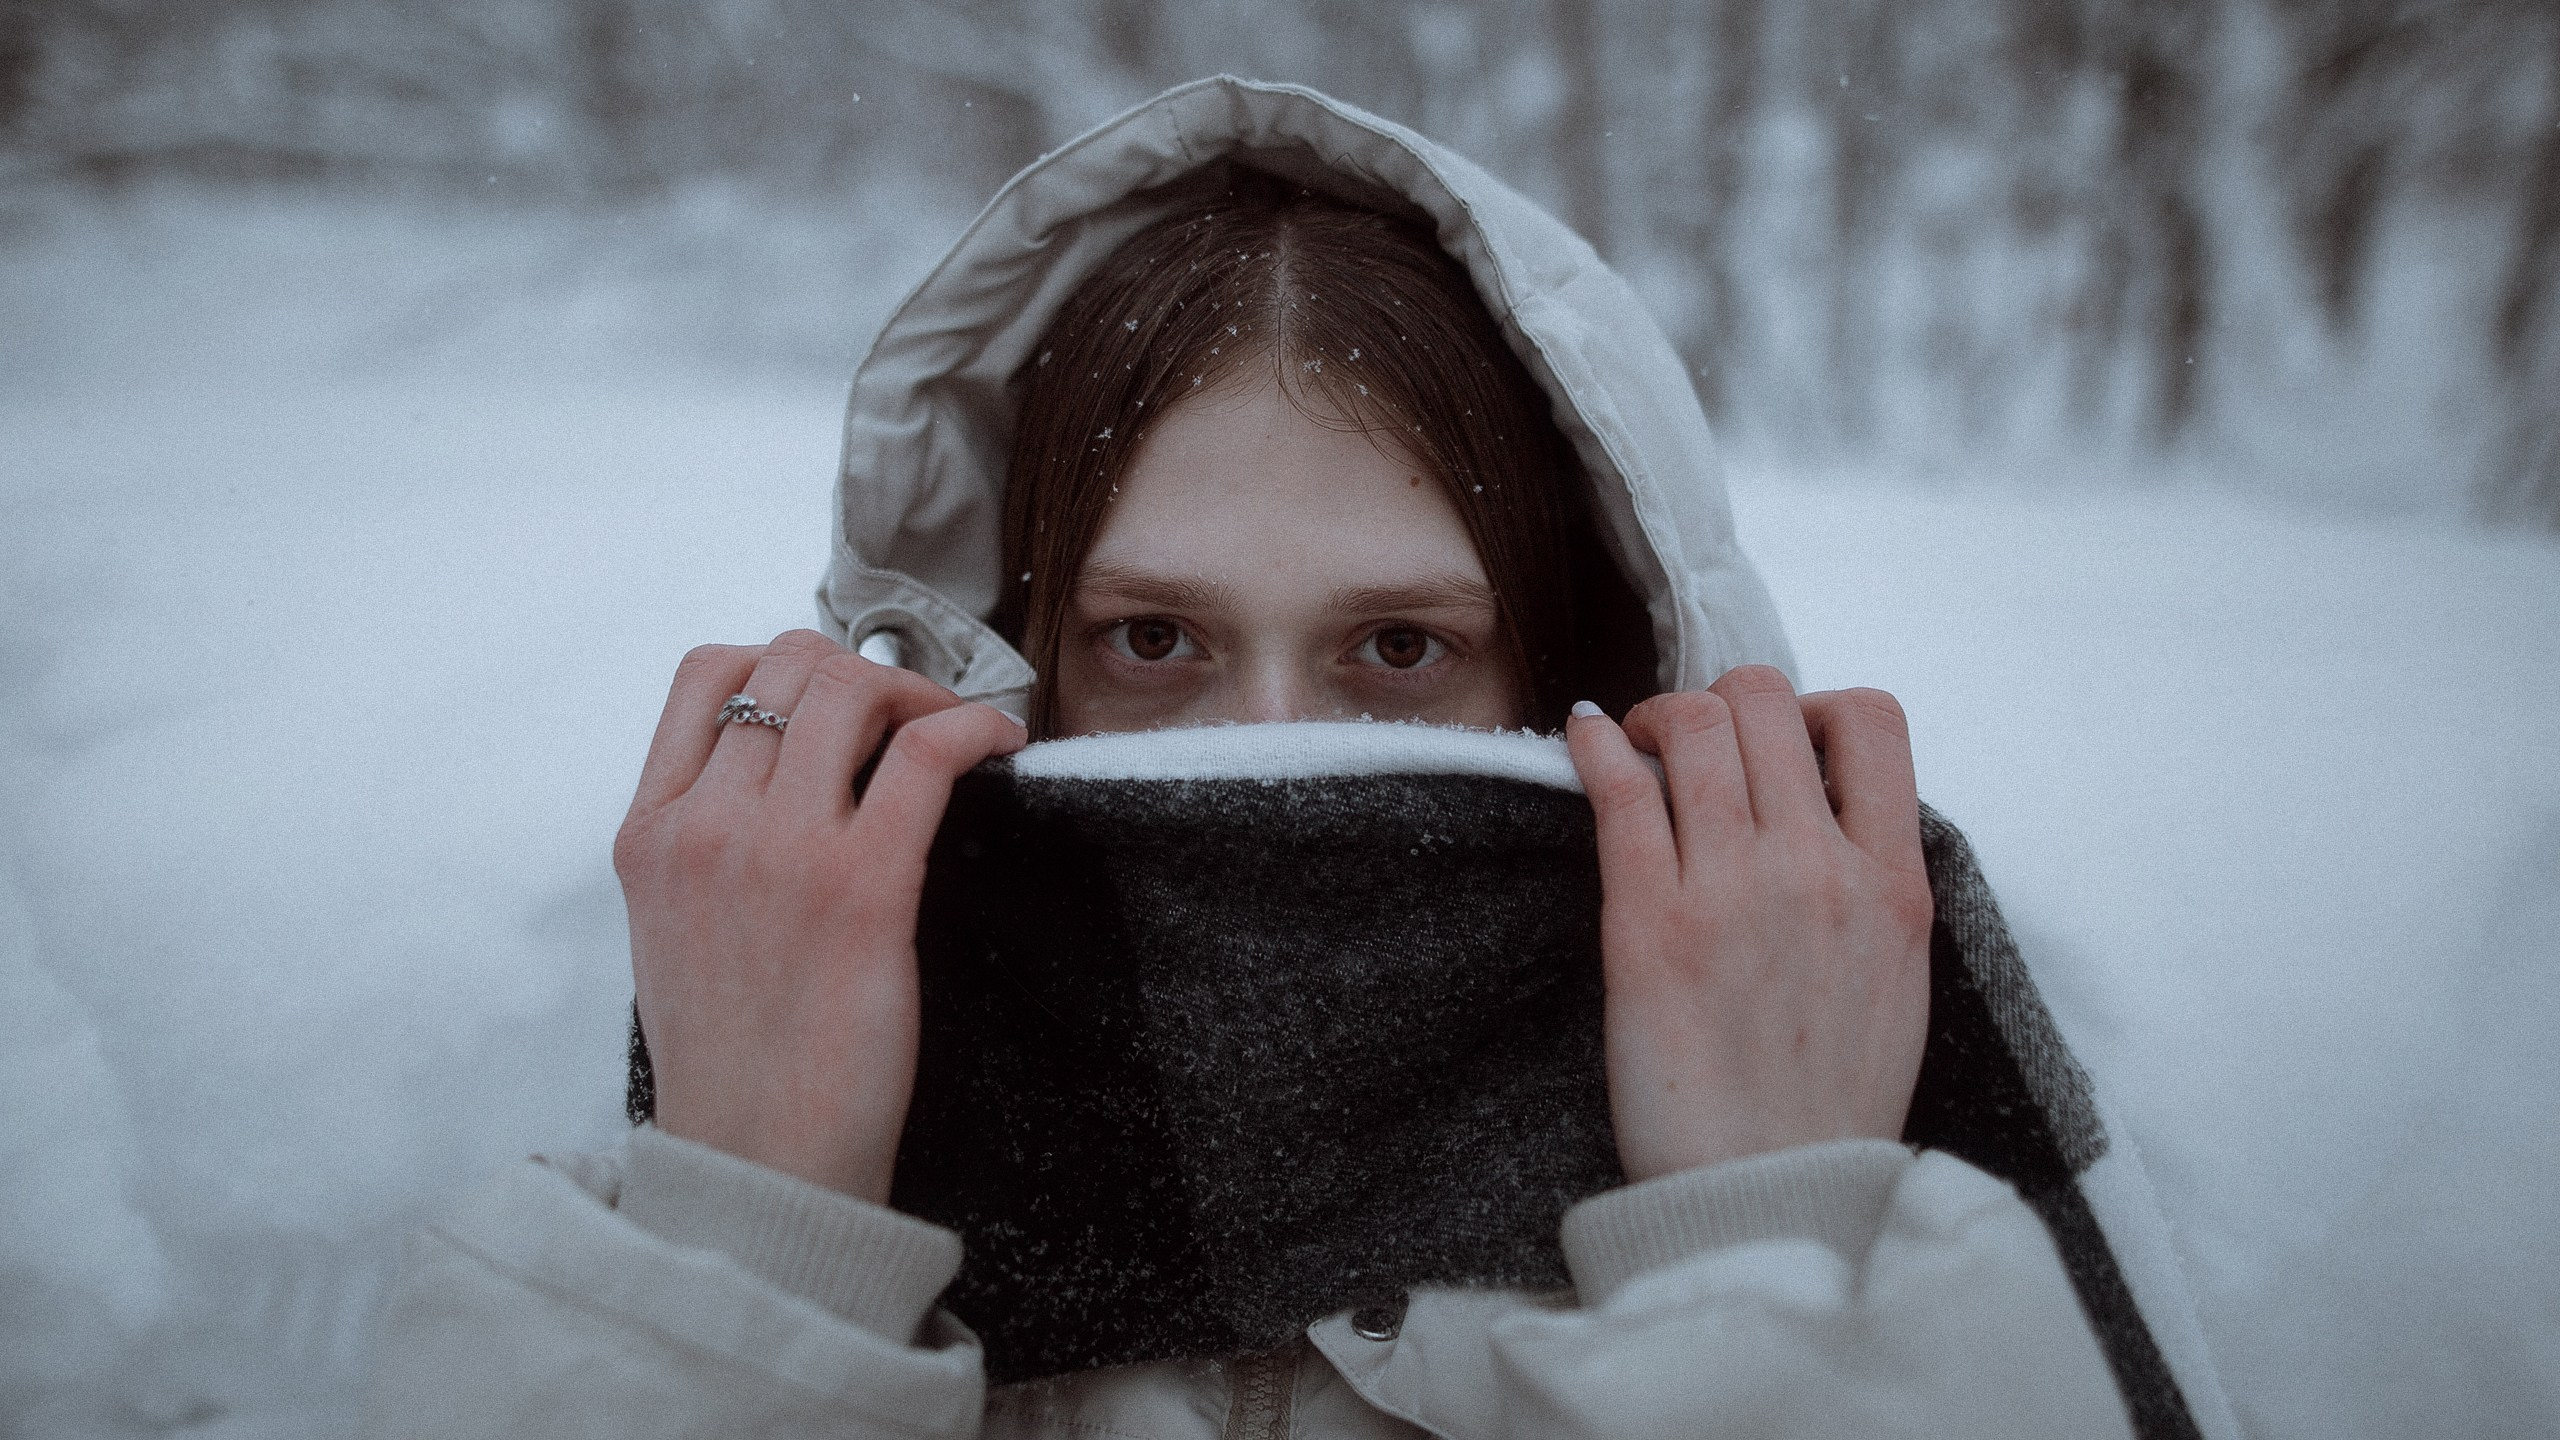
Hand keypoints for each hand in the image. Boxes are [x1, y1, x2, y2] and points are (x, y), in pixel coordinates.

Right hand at [612, 629, 1025, 1200]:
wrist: (756, 1163)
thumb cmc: (733, 1060)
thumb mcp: (675, 929)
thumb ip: (708, 842)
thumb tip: (781, 776)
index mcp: (650, 832)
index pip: (706, 674)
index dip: (785, 660)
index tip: (835, 695)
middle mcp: (705, 826)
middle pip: (790, 665)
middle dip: (863, 670)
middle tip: (909, 714)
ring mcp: (780, 851)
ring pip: (852, 688)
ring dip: (919, 690)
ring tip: (953, 727)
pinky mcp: (862, 888)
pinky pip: (927, 754)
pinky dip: (974, 726)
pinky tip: (998, 745)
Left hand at [1564, 666, 1932, 1182]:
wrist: (1770, 1195)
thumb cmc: (1829, 1102)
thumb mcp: (1897, 980)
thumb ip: (1873, 885)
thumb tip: (1827, 807)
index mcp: (1894, 884)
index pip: (1873, 720)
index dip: (1816, 707)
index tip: (1782, 741)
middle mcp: (1817, 870)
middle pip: (1765, 701)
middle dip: (1725, 701)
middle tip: (1694, 741)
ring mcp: (1730, 891)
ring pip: (1692, 727)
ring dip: (1656, 713)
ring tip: (1637, 738)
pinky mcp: (1647, 923)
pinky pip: (1618, 790)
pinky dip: (1594, 742)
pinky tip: (1583, 735)